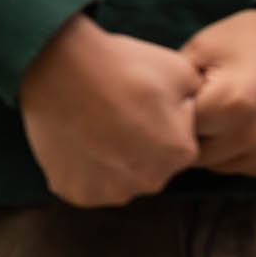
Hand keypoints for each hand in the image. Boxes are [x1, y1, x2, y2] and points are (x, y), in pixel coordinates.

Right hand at [18, 14, 202, 207]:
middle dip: (138, 144)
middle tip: (115, 111)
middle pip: (150, 165)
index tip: (140, 101)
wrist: (58, 65)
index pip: (179, 142)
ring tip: (92, 123)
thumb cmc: (120, 63)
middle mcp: (150, 181)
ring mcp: (110, 191)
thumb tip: (197, 112)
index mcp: (180, 153)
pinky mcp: (77, 192)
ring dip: (111, 159)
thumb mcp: (178, 69)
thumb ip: (197, 99)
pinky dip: (83, 167)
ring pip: (119, 178)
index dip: (161, 118)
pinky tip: (75, 138)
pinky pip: (87, 184)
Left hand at [183, 6, 255, 176]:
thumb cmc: (253, 38)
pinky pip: (245, 167)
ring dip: (214, 146)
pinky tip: (242, 122)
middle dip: (191, 132)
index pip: (177, 127)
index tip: (177, 96)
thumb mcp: (204, 47)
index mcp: (229, 105)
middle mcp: (255, 136)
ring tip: (222, 112)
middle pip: (196, 153)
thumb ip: (175, 83)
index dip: (172, 111)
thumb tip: (149, 109)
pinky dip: (237, 151)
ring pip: (220, 165)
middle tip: (199, 105)